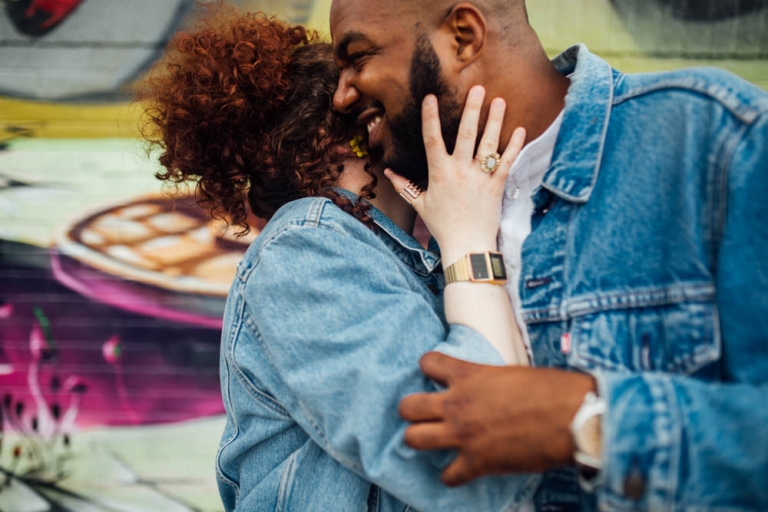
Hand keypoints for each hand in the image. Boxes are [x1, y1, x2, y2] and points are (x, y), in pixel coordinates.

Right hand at [385, 85, 525, 264]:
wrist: (466, 246)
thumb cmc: (443, 226)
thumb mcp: (421, 205)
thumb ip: (405, 186)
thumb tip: (388, 173)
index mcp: (439, 173)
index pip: (432, 140)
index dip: (430, 117)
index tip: (431, 97)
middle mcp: (459, 171)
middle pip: (465, 135)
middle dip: (471, 110)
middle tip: (477, 88)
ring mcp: (479, 177)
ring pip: (488, 144)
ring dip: (495, 121)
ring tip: (500, 101)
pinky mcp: (496, 186)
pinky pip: (507, 162)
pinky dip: (514, 146)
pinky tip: (519, 129)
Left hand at [399, 352, 596, 485]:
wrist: (571, 416)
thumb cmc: (551, 389)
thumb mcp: (511, 372)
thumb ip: (489, 378)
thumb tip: (489, 388)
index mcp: (469, 374)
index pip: (427, 362)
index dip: (428, 368)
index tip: (434, 375)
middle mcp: (457, 403)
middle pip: (408, 407)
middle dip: (411, 411)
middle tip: (424, 414)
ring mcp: (463, 434)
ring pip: (414, 439)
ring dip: (421, 440)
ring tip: (433, 440)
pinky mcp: (477, 462)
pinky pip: (447, 476)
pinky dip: (452, 476)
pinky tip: (460, 471)